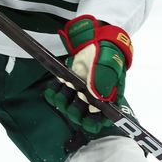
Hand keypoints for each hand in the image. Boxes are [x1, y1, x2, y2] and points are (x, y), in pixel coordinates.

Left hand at [44, 15, 132, 133]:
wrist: (95, 38)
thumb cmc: (107, 54)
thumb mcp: (108, 66)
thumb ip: (102, 82)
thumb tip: (95, 100)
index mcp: (108, 98)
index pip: (102, 119)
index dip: (94, 123)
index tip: (87, 121)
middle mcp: (93, 98)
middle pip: (83, 115)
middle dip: (76, 112)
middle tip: (74, 103)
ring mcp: (80, 91)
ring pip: (69, 106)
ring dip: (64, 102)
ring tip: (63, 91)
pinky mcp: (68, 83)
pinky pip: (58, 93)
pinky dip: (53, 93)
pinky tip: (52, 90)